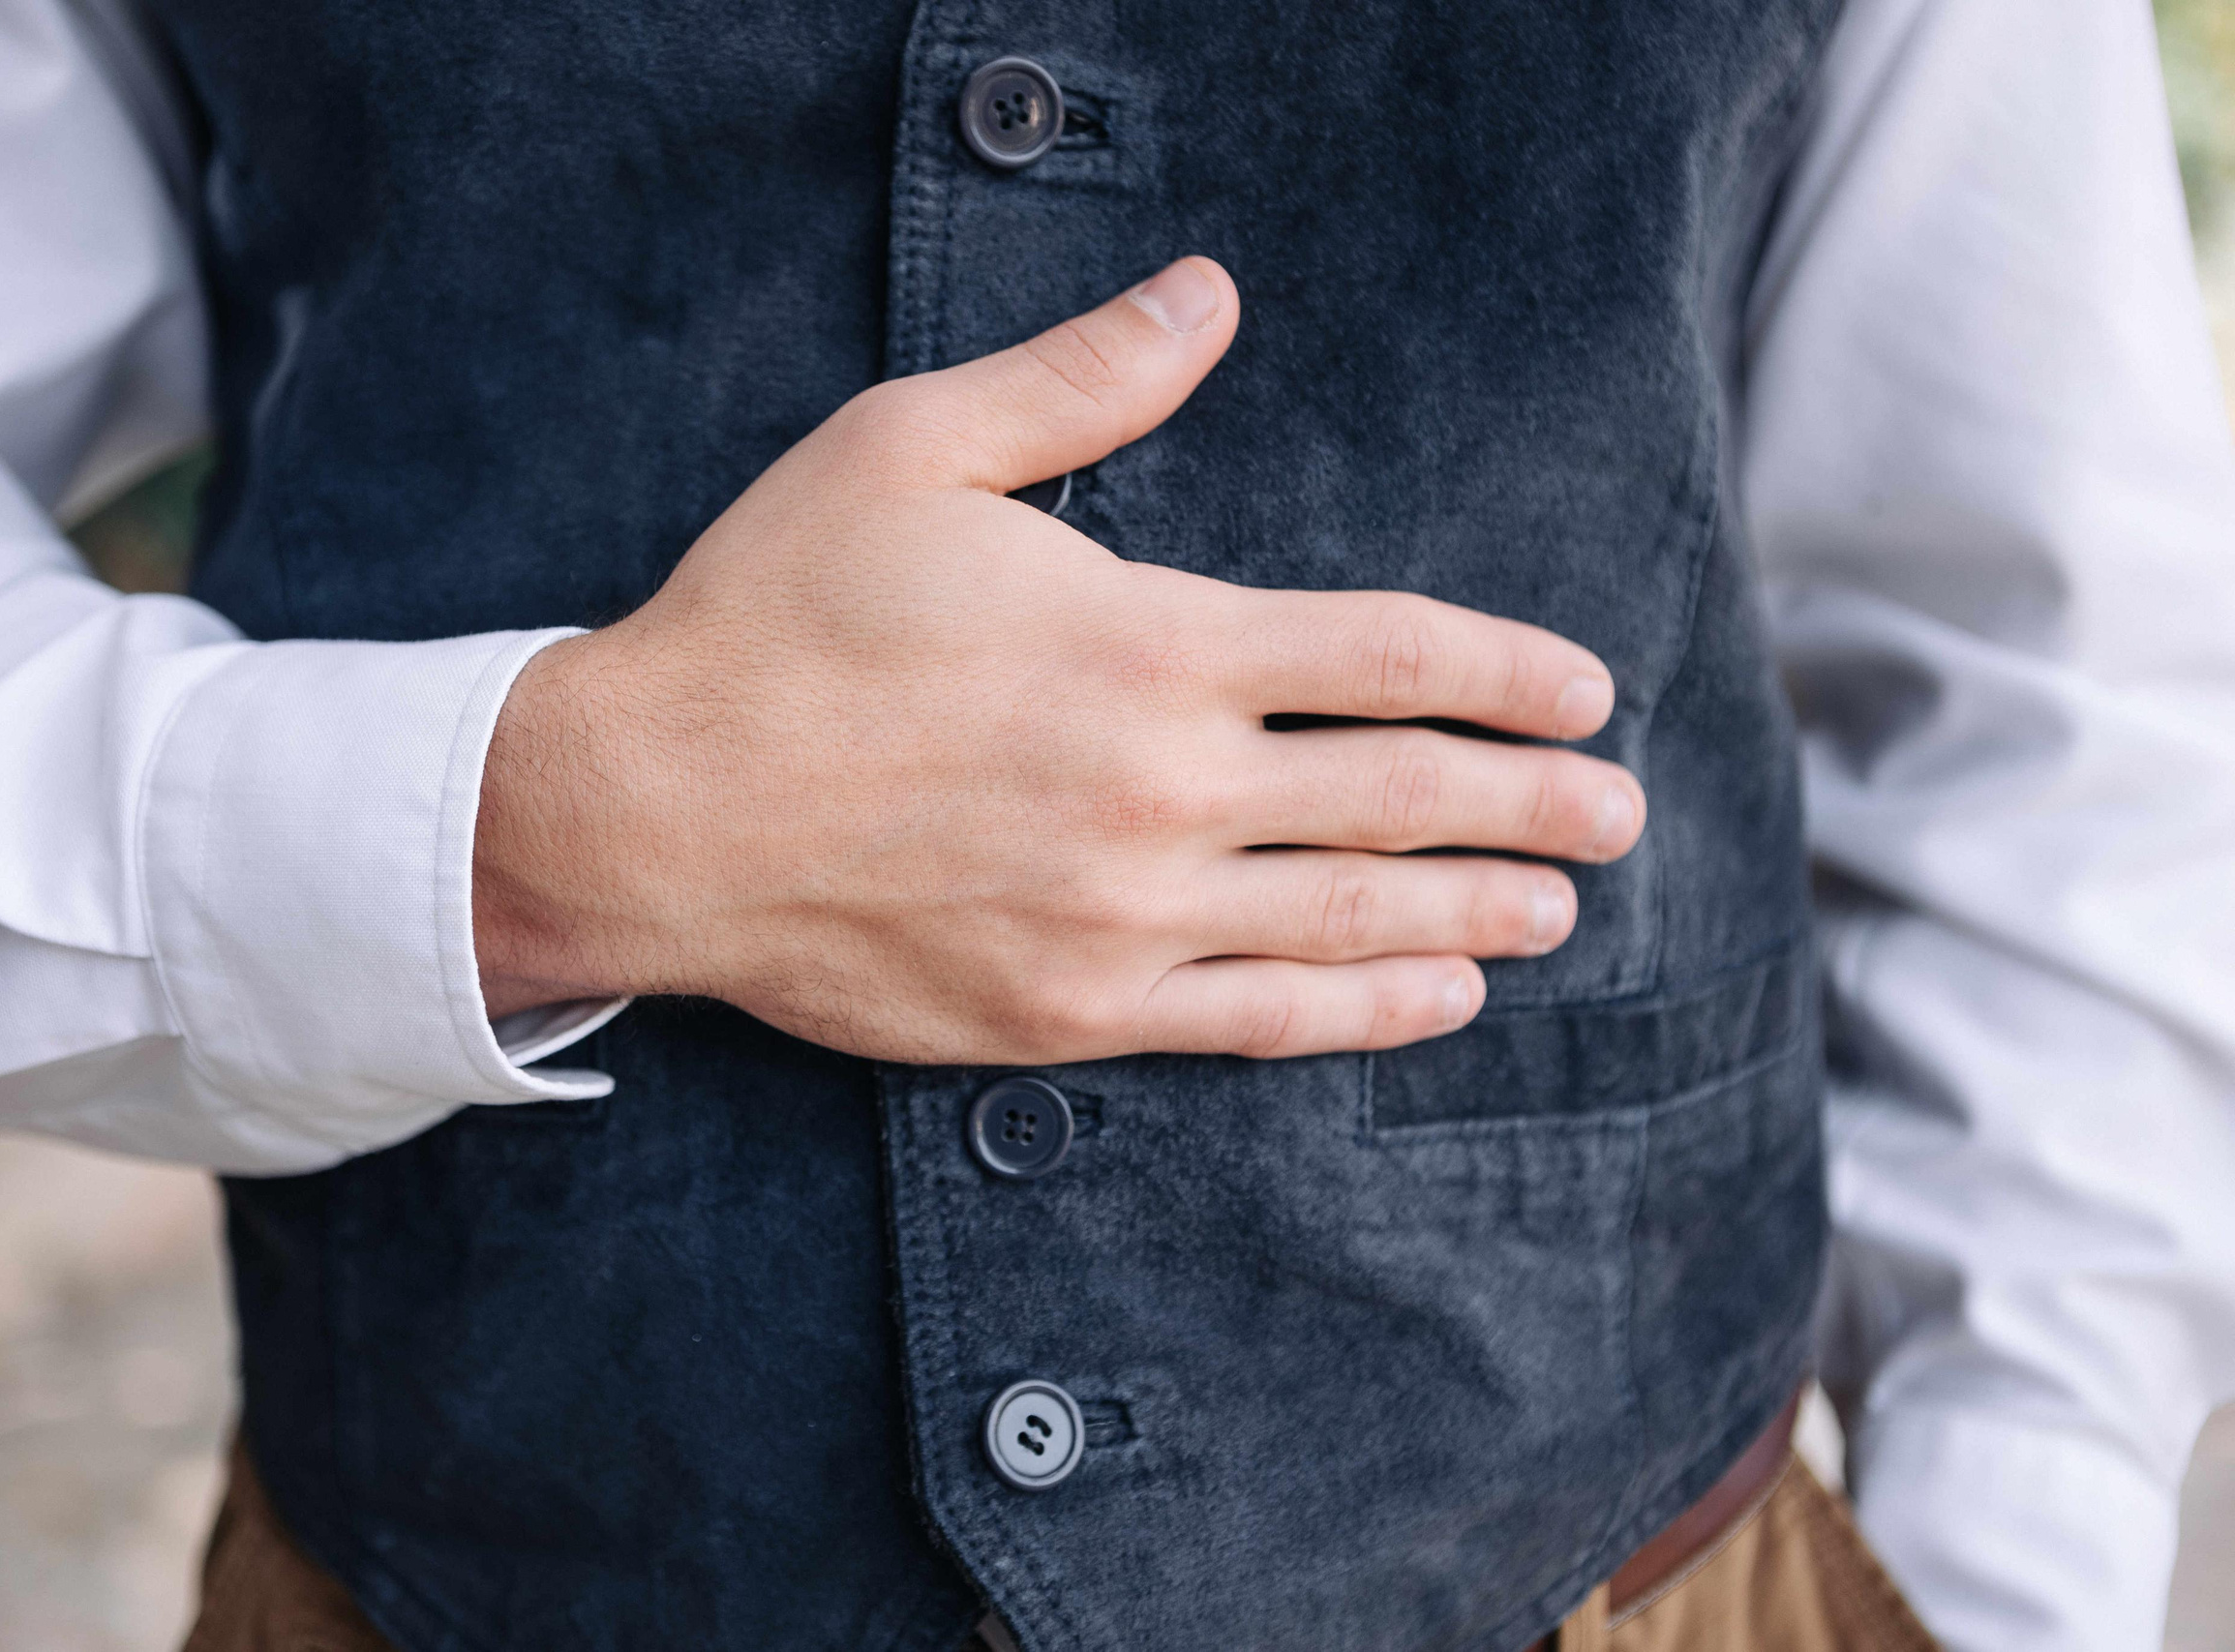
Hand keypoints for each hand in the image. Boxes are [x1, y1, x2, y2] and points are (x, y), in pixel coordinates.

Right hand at [474, 257, 1642, 1063]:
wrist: (651, 808)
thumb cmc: (776, 617)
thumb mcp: (912, 447)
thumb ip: (1082, 380)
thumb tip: (1209, 295)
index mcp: (1148, 642)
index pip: (1384, 655)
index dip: (1503, 669)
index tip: (1584, 686)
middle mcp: (1163, 787)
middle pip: (1402, 794)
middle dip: (1531, 798)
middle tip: (1622, 809)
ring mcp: (1123, 912)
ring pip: (1351, 916)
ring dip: (1474, 909)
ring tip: (1558, 908)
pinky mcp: (1068, 1009)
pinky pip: (1254, 1020)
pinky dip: (1361, 1009)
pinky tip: (1434, 997)